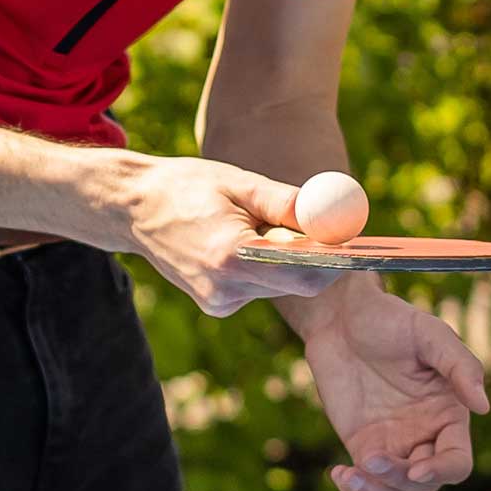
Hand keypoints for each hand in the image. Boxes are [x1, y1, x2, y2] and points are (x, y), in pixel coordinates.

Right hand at [121, 155, 338, 315]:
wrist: (135, 209)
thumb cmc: (190, 186)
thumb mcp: (241, 183)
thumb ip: (289, 203)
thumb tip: (335, 217)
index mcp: (231, 256)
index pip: (307, 272)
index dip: (337, 258)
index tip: (355, 240)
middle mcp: (225, 288)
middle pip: (300, 283)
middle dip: (317, 257)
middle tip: (318, 225)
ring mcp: (219, 302)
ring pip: (283, 285)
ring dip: (288, 258)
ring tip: (258, 226)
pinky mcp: (217, 306)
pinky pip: (262, 287)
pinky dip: (266, 266)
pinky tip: (240, 242)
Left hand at [300, 282, 490, 490]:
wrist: (341, 317)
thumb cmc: (390, 319)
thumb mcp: (429, 334)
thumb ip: (460, 366)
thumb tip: (483, 406)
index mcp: (449, 413)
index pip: (457, 461)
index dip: (442, 471)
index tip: (417, 469)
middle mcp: (426, 434)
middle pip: (426, 484)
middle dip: (401, 481)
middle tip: (373, 459)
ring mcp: (394, 443)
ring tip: (350, 474)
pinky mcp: (363, 445)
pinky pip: (367, 483)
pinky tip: (339, 473)